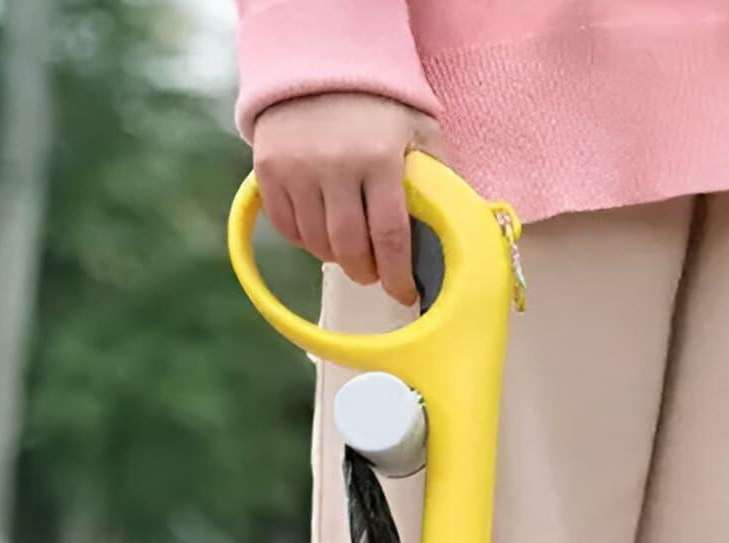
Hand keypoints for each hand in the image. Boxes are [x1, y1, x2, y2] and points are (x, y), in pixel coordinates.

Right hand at [252, 93, 449, 305]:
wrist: (318, 63)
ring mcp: (297, 168)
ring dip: (336, 258)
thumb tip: (461, 224)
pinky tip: (322, 233)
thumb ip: (439, 174)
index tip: (405, 293)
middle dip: (366, 272)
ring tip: (350, 252)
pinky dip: (305, 241)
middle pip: (350, 248)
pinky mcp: (267, 168)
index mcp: (379, 160)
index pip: (390, 237)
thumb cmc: (379, 106)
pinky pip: (286, 227)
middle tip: (375, 274)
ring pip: (317, 243)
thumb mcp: (419, 131)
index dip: (398, 276)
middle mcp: (335, 165)